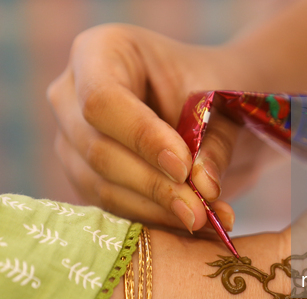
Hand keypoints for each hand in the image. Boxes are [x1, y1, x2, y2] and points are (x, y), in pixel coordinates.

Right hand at [47, 24, 276, 231]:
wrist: (212, 109)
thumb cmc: (214, 89)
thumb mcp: (221, 104)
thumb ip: (213, 143)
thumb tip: (203, 189)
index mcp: (101, 51)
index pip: (103, 100)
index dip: (142, 138)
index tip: (183, 167)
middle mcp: (72, 94)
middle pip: (98, 149)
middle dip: (153, 185)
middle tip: (200, 210)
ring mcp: (72, 139)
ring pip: (101, 186)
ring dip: (157, 210)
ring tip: (207, 220)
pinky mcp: (85, 176)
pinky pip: (112, 207)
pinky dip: (155, 220)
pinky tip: (194, 227)